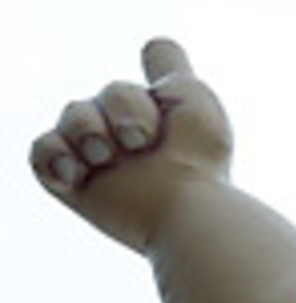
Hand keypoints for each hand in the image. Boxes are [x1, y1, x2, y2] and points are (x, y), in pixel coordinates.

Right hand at [30, 38, 230, 252]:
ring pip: (73, 115)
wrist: (181, 205)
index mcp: (166, 119)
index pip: (154, 92)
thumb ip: (171, 68)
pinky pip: (42, 152)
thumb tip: (153, 47)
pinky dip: (54, 153)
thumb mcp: (195, 100)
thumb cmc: (197, 157)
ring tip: (106, 156)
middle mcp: (134, 138)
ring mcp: (104, 161)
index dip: (153, 86)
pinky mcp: (77, 186)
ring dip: (87, 129)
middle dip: (123, 108)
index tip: (165, 94)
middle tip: (140, 141)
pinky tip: (79, 170)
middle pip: (110, 92)